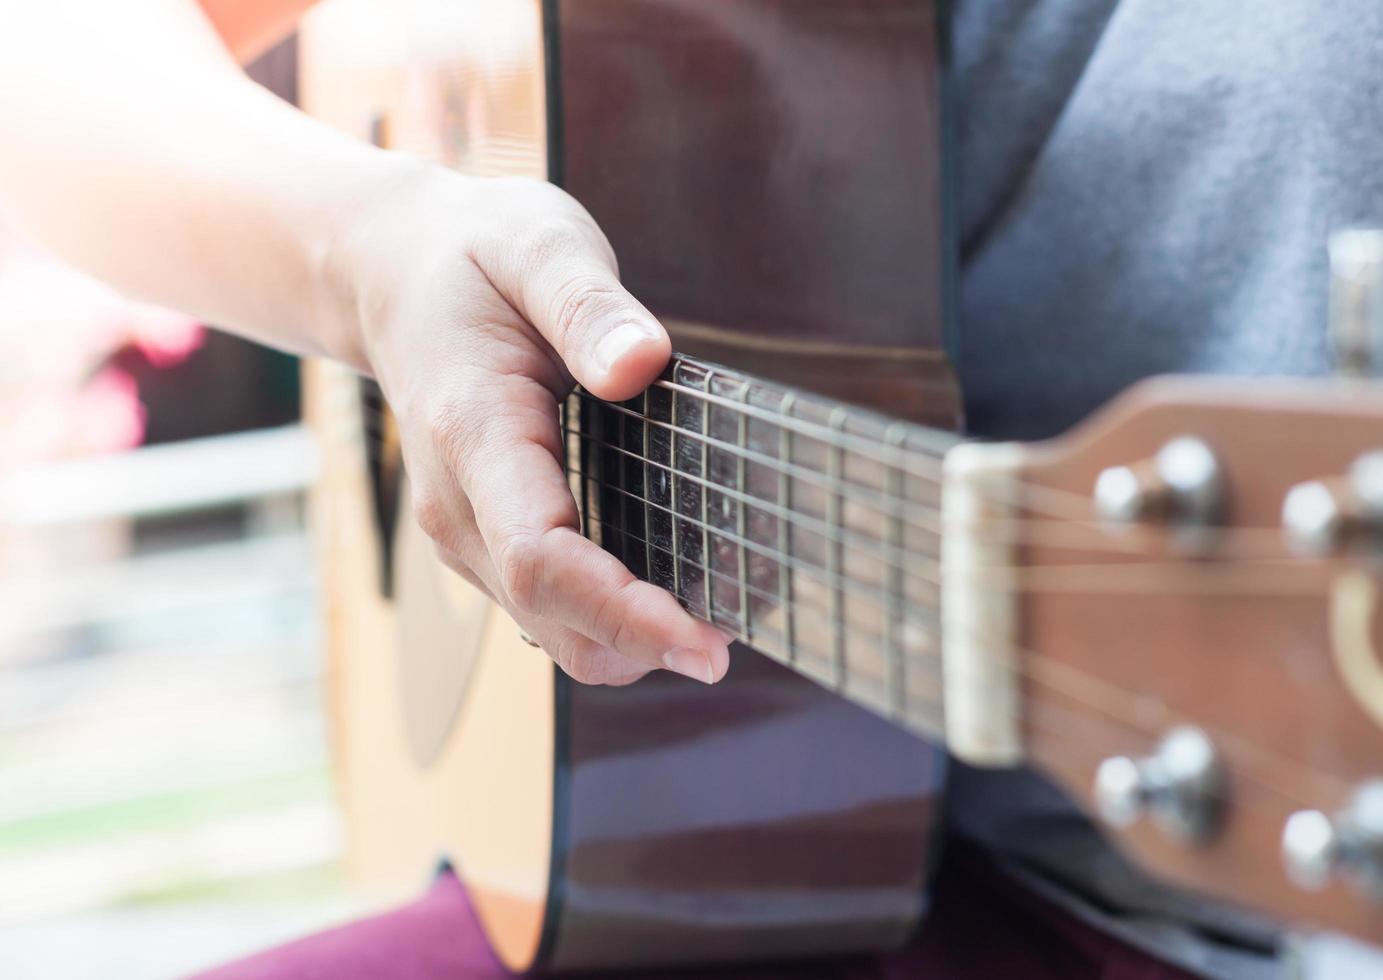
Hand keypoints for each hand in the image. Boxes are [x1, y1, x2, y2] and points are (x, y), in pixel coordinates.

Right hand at [343, 165, 730, 686]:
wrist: (393, 275)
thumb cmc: (472, 256)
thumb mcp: (536, 245)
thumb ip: (587, 305)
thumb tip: (642, 363)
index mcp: (472, 432)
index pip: (541, 557)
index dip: (623, 612)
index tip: (704, 642)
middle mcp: (457, 502)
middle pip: (550, 616)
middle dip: (641, 646)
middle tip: (734, 640)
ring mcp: (465, 528)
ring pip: (549, 626)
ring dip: (628, 640)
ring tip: (718, 614)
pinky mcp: (483, 535)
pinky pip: (545, 604)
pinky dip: (607, 616)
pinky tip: (669, 589)